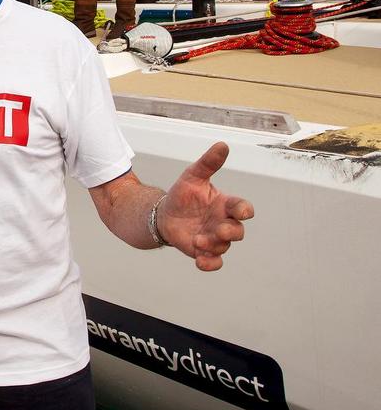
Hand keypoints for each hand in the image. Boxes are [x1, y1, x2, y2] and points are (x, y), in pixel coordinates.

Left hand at [160, 142, 253, 271]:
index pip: (242, 208)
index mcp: (225, 204)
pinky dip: (210, 264)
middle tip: (218, 230)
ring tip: (196, 240)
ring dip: (213, 245)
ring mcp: (214, 238)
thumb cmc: (184, 194)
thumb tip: (223, 145)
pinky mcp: (204, 252)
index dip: (244, 210)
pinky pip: (214, 262)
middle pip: (238, 231)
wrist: (165, 214)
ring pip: (224, 246)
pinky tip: (199, 261)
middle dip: (231, 232)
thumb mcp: (193, 176)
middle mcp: (223, 222)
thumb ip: (208, 163)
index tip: (241, 211)